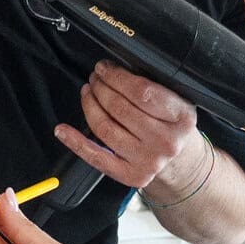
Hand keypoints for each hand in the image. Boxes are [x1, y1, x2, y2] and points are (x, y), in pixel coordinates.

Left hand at [54, 61, 198, 189]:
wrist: (181, 162)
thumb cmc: (173, 126)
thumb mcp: (176, 102)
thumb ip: (153, 87)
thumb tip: (114, 70)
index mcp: (181, 118)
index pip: (142, 92)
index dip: (117, 77)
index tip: (104, 68)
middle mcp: (166, 141)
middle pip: (120, 109)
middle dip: (101, 88)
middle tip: (95, 78)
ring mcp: (148, 161)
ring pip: (106, 128)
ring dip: (90, 105)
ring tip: (88, 92)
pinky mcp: (131, 175)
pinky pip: (96, 157)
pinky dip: (75, 141)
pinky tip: (62, 130)